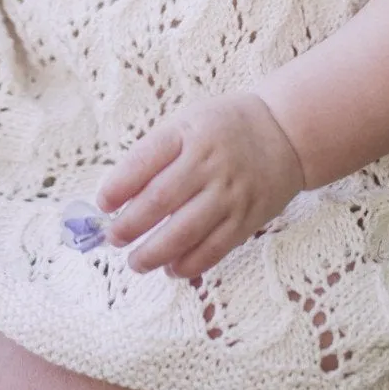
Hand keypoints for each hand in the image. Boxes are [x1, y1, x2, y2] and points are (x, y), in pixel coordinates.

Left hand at [96, 93, 305, 279]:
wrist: (285, 133)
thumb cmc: (225, 127)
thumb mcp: (188, 121)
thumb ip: (157, 151)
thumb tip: (119, 194)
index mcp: (188, 132)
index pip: (144, 160)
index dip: (118, 186)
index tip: (103, 204)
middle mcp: (209, 163)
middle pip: (160, 200)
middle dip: (129, 225)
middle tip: (113, 238)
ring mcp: (230, 193)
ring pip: (185, 231)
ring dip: (154, 253)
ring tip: (135, 262)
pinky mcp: (247, 218)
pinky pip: (215, 248)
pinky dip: (189, 264)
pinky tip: (171, 269)